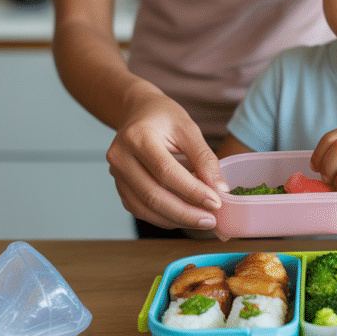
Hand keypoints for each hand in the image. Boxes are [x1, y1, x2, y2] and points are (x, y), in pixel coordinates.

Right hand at [106, 91, 227, 230]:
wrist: (138, 113)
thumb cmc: (164, 118)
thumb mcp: (189, 129)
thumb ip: (204, 158)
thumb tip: (220, 189)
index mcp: (137, 137)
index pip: (166, 172)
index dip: (192, 191)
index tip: (216, 203)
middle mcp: (120, 157)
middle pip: (153, 195)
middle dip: (185, 213)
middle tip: (212, 221)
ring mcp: (116, 175)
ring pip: (145, 208)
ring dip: (176, 220)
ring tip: (203, 221)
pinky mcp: (120, 187)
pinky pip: (140, 210)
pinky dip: (164, 218)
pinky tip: (185, 217)